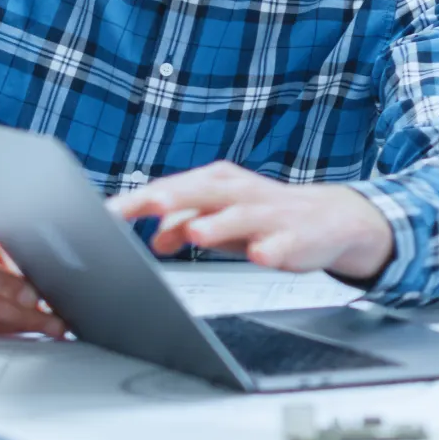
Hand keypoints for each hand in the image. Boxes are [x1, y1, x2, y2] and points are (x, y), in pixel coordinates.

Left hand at [107, 162, 394, 281]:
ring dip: (219, 223)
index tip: (109, 213)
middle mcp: (240, 192)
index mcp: (217, 183)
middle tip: (149, 206)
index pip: (171, 188)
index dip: (139, 201)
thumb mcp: (219, 219)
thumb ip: (184, 223)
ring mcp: (269, 214)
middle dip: (176, 198)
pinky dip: (271, 248)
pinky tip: (260, 255)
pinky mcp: (295, 237)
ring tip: (195, 232)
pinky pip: (282, 243)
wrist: (329, 219)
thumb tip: (154, 237)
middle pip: (203, 192)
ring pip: (241, 215)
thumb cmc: (266, 215)